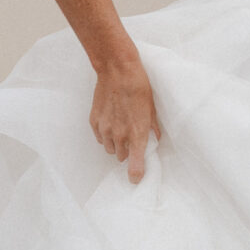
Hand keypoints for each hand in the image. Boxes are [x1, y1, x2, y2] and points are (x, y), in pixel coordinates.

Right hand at [90, 54, 162, 183]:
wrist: (118, 71)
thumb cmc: (139, 87)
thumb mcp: (152, 108)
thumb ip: (153, 127)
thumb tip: (155, 138)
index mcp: (137, 133)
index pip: (134, 165)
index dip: (136, 174)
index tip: (136, 178)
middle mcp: (120, 135)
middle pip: (121, 158)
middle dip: (128, 151)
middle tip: (132, 138)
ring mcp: (105, 129)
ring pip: (110, 148)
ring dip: (116, 143)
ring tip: (121, 127)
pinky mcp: (94, 122)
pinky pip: (100, 137)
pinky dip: (105, 134)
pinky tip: (111, 120)